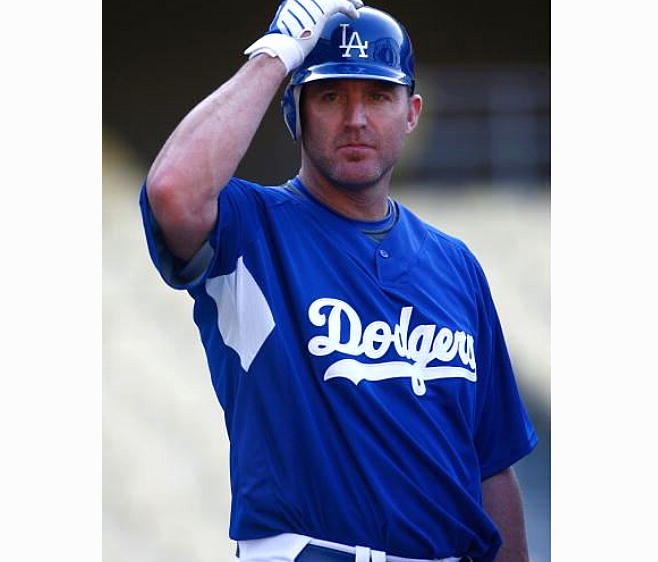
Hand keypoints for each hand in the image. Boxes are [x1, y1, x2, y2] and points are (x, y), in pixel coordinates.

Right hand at [245, 0, 364, 72]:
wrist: (282, 47)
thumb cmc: (283, 46)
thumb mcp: (289, 31)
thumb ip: (297, 27)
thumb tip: (301, 36)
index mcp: (295, 1)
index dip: (325, 0)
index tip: (333, 4)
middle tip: (350, 1)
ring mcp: (313, 2)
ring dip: (349, 0)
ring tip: (358, 4)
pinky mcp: (322, 9)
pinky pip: (341, 5)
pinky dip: (350, 9)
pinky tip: (356, 16)